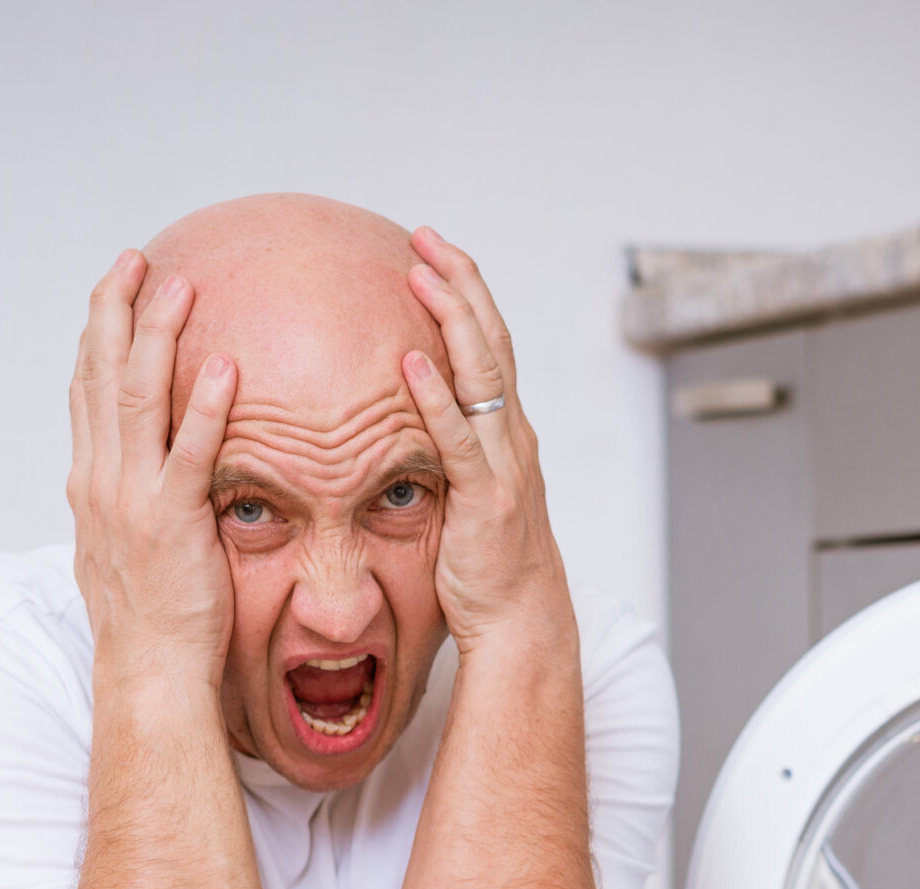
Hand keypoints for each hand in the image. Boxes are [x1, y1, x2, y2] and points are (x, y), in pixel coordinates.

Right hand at [66, 249, 240, 686]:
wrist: (147, 672)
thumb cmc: (152, 622)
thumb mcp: (131, 551)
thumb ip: (139, 506)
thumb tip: (156, 483)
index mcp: (91, 485)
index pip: (86, 393)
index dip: (96, 338)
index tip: (111, 293)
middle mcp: (100, 481)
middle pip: (99, 376)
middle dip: (115, 311)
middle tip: (134, 261)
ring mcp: (131, 499)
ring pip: (138, 398)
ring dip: (157, 336)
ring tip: (179, 288)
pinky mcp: (171, 521)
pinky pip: (191, 451)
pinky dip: (206, 405)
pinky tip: (225, 365)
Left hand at [401, 229, 570, 646]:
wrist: (522, 621)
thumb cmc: (486, 568)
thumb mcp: (465, 496)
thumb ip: (444, 455)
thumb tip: (397, 425)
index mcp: (508, 432)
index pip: (492, 346)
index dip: (466, 295)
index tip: (433, 253)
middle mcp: (514, 437)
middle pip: (493, 340)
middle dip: (460, 283)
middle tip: (425, 236)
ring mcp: (505, 464)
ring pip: (482, 374)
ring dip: (451, 318)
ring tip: (420, 273)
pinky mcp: (485, 498)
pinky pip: (458, 438)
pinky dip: (434, 398)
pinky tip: (409, 363)